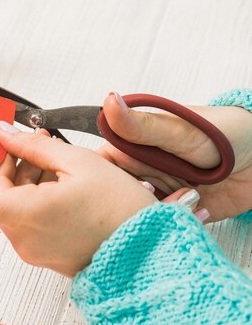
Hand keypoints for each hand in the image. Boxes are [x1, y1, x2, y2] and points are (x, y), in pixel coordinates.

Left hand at [0, 124, 156, 276]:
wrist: (152, 252)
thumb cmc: (122, 212)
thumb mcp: (79, 162)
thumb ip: (33, 146)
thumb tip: (2, 133)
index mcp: (24, 214)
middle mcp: (20, 236)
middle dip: (7, 163)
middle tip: (33, 144)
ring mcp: (30, 247)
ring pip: (8, 202)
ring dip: (25, 177)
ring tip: (58, 162)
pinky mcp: (41, 251)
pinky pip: (24, 217)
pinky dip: (34, 195)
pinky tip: (60, 181)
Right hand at [99, 93, 251, 221]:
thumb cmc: (225, 134)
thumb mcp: (179, 130)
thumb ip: (140, 125)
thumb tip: (109, 100)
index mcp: (132, 147)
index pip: (99, 168)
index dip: (105, 180)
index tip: (128, 183)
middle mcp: (141, 170)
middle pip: (117, 196)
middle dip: (137, 201)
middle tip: (164, 192)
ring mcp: (159, 191)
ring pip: (139, 213)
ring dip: (161, 212)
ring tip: (190, 198)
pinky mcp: (177, 211)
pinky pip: (165, 225)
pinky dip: (179, 221)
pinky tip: (199, 208)